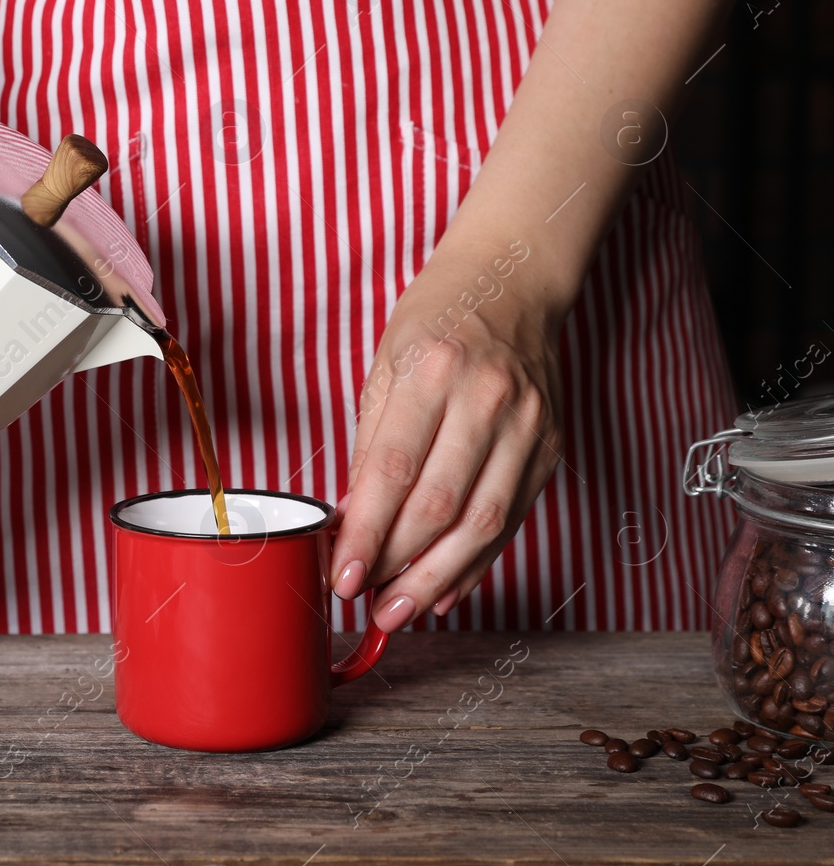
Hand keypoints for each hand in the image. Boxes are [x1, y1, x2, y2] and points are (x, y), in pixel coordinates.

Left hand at [330, 236, 567, 631]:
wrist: (512, 282)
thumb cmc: (437, 319)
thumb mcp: (385, 366)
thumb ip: (371, 445)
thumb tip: (349, 520)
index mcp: (432, 371)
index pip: (393, 471)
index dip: (365, 532)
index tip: (341, 574)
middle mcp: (486, 400)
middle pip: (440, 506)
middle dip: (398, 566)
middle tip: (367, 604)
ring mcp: (528, 425)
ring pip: (482, 523)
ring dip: (436, 578)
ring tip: (400, 611)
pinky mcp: (550, 447)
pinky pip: (512, 518)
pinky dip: (476, 562)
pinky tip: (445, 588)